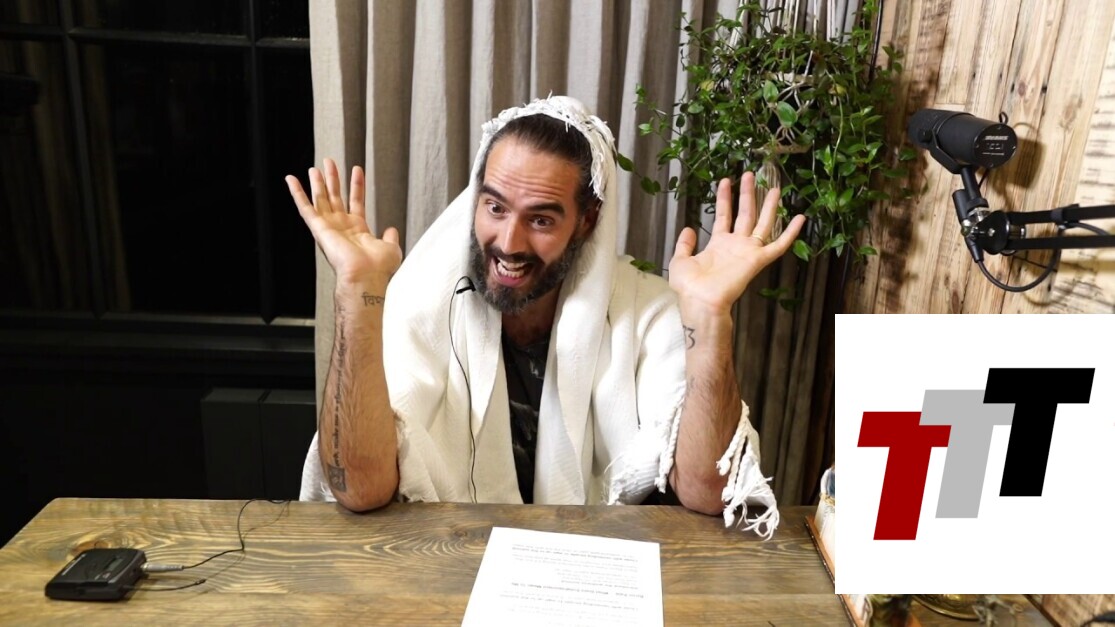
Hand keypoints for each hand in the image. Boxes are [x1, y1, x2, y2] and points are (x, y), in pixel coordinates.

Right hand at [286, 158, 401, 285]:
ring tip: (316, 167)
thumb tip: (391, 230)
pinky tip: (291, 180)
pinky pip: (304, 208)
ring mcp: (329, 227)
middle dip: (333, 179)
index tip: (357, 169)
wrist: (366, 275)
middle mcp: (341, 228)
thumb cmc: (378, 268)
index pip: (356, 201)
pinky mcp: (318, 228)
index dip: (357, 185)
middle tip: (329, 162)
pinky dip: (297, 193)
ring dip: (318, 183)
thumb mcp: (390, 248)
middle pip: (335, 197)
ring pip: (321, 199)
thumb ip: (390, 237)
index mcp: (357, 230)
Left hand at [669, 173, 805, 312]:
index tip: (725, 181)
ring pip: (762, 224)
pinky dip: (790, 233)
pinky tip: (800, 218)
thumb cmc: (689, 286)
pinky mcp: (757, 260)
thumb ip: (685, 244)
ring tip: (774, 187)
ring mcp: (747, 251)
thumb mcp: (680, 260)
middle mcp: (735, 245)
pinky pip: (778, 245)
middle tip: (749, 174)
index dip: (725, 198)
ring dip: (768, 205)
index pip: (724, 215)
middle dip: (747, 194)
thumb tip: (689, 228)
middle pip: (745, 214)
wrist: (700, 301)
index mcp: (718, 245)